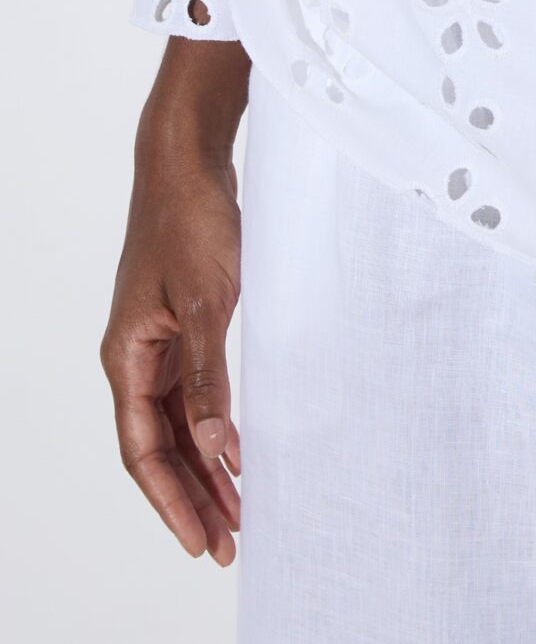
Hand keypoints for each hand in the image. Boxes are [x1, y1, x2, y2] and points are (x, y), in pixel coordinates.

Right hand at [102, 38, 250, 563]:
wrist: (190, 158)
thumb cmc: (192, 219)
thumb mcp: (207, 301)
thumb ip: (210, 378)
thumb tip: (218, 451)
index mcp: (127, 358)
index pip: (144, 451)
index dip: (173, 501)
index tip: (204, 542)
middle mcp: (136, 357)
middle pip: (160, 445)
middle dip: (192, 496)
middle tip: (230, 543)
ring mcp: (159, 340)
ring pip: (180, 422)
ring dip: (207, 464)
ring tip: (241, 509)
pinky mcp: (185, 322)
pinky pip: (195, 391)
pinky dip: (216, 423)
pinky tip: (242, 447)